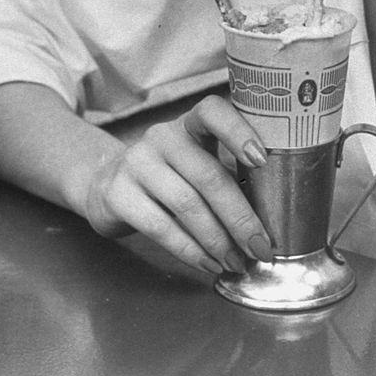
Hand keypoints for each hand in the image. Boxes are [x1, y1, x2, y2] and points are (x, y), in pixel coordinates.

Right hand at [83, 95, 273, 274]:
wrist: (107, 186)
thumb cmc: (171, 177)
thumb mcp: (197, 163)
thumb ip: (228, 177)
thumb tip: (268, 222)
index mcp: (191, 124)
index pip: (212, 111)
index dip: (238, 131)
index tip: (261, 160)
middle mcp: (163, 136)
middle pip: (208, 175)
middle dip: (240, 217)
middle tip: (261, 247)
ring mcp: (137, 163)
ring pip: (187, 204)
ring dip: (218, 240)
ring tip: (237, 262)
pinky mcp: (119, 194)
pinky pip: (160, 226)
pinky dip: (190, 250)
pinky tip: (208, 264)